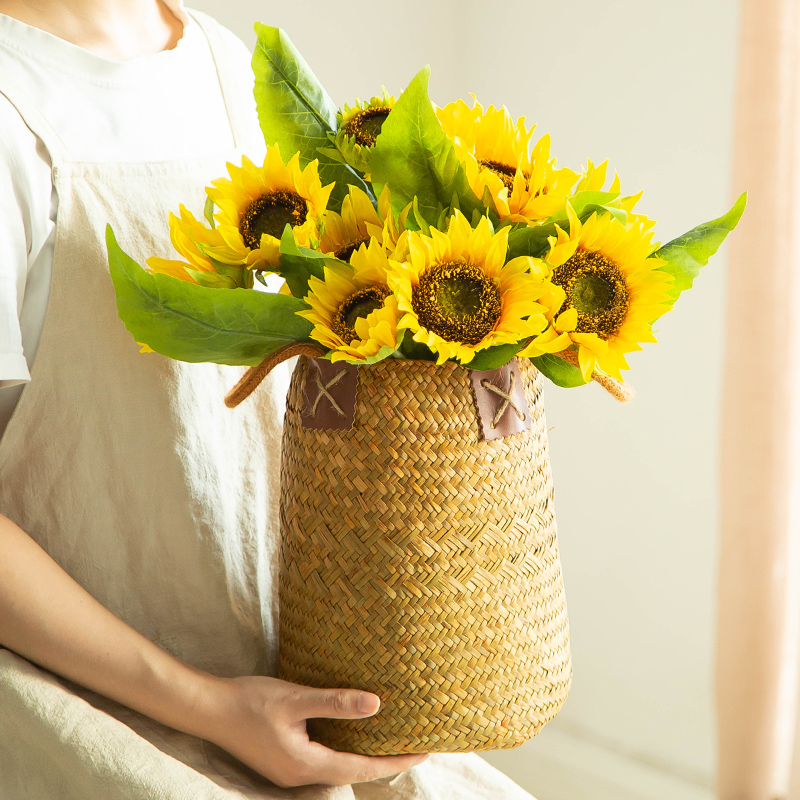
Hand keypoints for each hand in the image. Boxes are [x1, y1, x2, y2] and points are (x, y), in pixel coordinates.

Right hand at [201, 675, 428, 787]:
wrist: (209, 708)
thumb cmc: (250, 701)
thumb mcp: (296, 699)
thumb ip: (335, 702)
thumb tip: (376, 704)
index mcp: (306, 764)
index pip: (361, 767)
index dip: (394, 761)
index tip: (423, 752)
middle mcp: (299, 776)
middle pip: (352, 772)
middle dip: (384, 761)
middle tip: (416, 745)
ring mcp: (289, 771)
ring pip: (337, 767)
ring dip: (364, 756)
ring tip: (392, 740)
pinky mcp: (283, 761)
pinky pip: (323, 761)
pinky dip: (344, 751)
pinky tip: (352, 735)